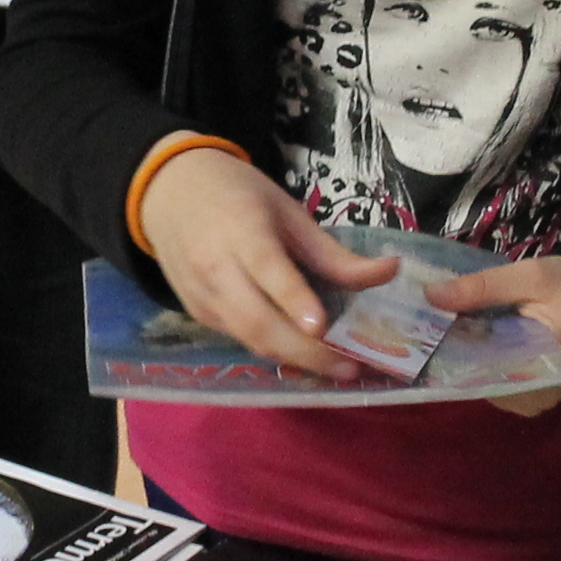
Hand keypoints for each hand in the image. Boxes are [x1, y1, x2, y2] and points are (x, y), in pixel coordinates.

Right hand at [142, 146, 390, 380]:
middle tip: (350, 368)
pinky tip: (305, 354)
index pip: (267, 269)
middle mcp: (215, 268)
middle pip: (257, 321)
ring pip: (249, 338)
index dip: (293, 299)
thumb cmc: (238, 195)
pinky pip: (240, 338)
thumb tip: (391, 272)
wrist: (169, 192)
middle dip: (305, 352)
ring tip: (337, 368)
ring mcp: (202, 296)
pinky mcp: (197, 314)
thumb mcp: (288, 212)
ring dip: (294, 359)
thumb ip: (333, 253)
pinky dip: (273, 349)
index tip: (321, 326)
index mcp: (241, 231)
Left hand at [425, 255, 560, 417]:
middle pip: (479, 381)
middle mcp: (540, 396)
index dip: (448, 349)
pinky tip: (464, 338)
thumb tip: (432, 296)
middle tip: (425, 325)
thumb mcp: (531, 277)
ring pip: (482, 384)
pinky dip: (476, 361)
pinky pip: (493, 382)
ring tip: (441, 328)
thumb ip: (482, 287)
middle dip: (450, 353)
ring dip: (461, 358)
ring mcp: (534, 400)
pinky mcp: (529, 395)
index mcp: (548, 367)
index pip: (485, 370)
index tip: (422, 328)